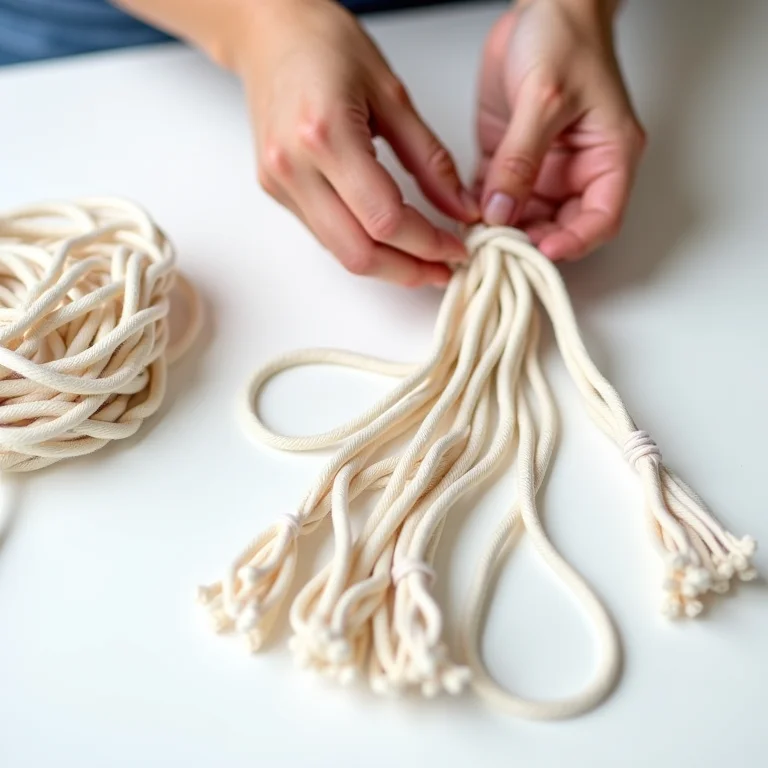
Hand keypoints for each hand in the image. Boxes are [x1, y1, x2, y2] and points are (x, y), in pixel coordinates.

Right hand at [236, 0, 479, 286]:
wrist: (268, 33)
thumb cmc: (324, 44)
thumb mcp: (393, 95)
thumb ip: (431, 160)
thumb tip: (462, 209)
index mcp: (326, 135)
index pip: (385, 218)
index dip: (427, 244)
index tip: (457, 248)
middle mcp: (294, 167)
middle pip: (358, 252)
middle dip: (408, 271)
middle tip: (444, 270)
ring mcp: (280, 184)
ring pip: (340, 252)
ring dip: (386, 265)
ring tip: (424, 260)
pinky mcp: (276, 191)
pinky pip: (325, 236)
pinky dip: (362, 246)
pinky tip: (390, 240)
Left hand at [475, 0, 645, 260]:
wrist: (542, 4)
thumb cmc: (566, 37)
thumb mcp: (545, 98)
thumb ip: (521, 158)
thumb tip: (501, 211)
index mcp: (608, 157)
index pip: (601, 219)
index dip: (575, 242)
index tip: (543, 251)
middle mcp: (576, 170)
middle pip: (559, 227)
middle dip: (529, 242)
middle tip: (498, 248)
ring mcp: (541, 168)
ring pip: (523, 219)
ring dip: (500, 231)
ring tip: (475, 239)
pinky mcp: (508, 160)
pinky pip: (494, 198)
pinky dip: (479, 211)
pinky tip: (462, 217)